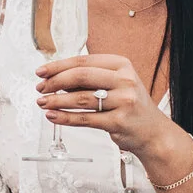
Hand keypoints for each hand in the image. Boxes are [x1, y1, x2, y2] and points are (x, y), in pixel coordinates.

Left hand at [35, 52, 185, 163]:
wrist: (152, 132)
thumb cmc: (130, 105)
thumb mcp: (117, 83)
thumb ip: (91, 78)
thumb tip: (55, 77)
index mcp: (122, 65)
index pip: (84, 60)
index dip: (59, 66)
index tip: (42, 71)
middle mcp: (125, 81)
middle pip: (81, 76)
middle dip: (55, 82)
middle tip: (40, 87)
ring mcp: (123, 101)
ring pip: (81, 99)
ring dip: (56, 101)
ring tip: (42, 102)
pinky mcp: (118, 122)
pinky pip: (84, 119)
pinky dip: (65, 118)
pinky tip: (52, 116)